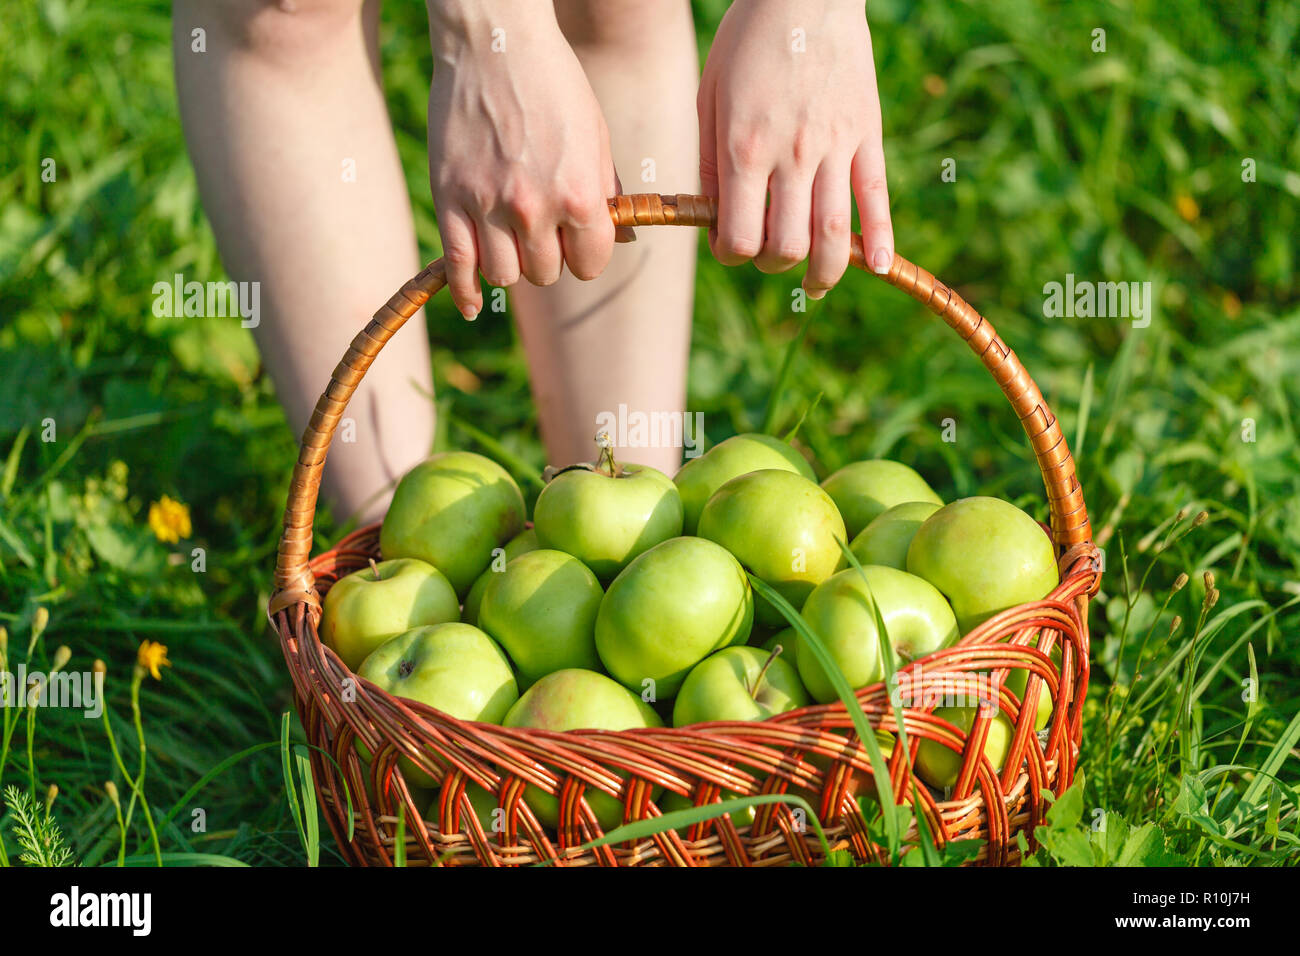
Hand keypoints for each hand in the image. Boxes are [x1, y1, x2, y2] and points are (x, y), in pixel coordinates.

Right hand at [427, 1, 616, 318]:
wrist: (494, 40)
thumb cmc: (554, 83)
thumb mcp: (596, 135)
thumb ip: (606, 192)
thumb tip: (623, 238)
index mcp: (579, 194)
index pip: (588, 264)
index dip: (585, 256)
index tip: (577, 242)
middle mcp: (534, 207)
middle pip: (545, 274)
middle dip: (547, 257)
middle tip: (541, 231)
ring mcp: (487, 205)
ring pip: (504, 276)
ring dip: (511, 266)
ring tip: (510, 241)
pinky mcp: (450, 198)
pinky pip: (458, 265)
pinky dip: (465, 292)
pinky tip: (472, 306)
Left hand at [698, 0, 892, 296]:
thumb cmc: (746, 43)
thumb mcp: (710, 97)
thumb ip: (709, 161)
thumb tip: (711, 216)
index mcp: (743, 148)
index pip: (740, 238)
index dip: (732, 254)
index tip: (732, 244)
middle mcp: (790, 155)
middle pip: (787, 246)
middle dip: (773, 264)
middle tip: (769, 253)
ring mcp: (834, 148)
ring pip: (834, 235)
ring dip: (825, 272)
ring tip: (818, 284)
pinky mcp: (868, 136)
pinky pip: (877, 199)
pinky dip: (882, 240)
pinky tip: (880, 267)